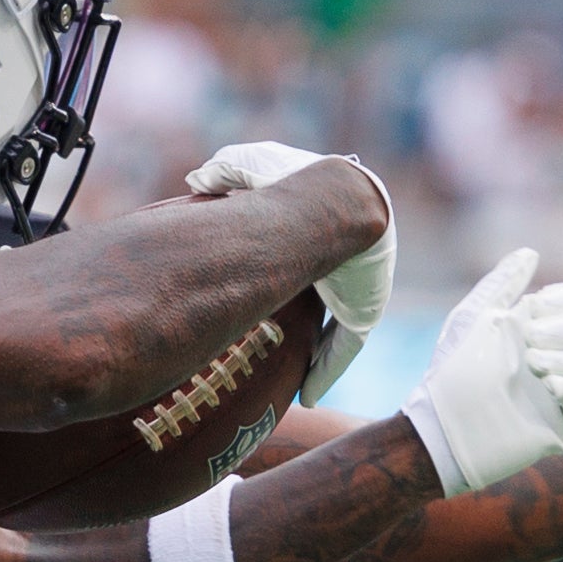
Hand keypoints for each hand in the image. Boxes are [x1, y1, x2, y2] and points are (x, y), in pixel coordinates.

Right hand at [187, 141, 391, 402]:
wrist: (344, 201)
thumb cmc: (293, 179)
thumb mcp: (247, 166)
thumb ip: (223, 172)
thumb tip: (196, 182)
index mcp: (316, 229)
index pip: (293, 256)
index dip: (268, 276)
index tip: (240, 302)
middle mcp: (338, 261)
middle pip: (309, 299)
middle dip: (289, 321)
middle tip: (256, 346)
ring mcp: (356, 288)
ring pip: (329, 330)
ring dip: (310, 357)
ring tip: (286, 385)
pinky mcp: (366, 310)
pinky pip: (345, 347)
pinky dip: (326, 371)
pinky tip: (306, 395)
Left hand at [399, 249, 562, 495]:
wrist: (442, 423)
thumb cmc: (450, 372)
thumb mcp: (474, 318)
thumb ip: (502, 283)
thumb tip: (530, 253)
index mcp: (531, 335)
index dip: (557, 304)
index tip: (531, 309)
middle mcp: (549, 363)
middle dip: (560, 333)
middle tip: (527, 344)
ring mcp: (559, 397)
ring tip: (533, 367)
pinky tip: (552, 387)